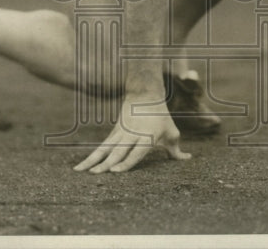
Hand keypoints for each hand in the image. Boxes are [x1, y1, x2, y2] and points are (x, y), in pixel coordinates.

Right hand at [74, 96, 190, 173]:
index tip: (115, 172)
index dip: (125, 163)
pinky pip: (101, 147)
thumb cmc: (161, 116)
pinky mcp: (113, 133)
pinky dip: (91, 157)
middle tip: (96, 174)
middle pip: (117, 152)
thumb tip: (187, 159)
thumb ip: (176, 150)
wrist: (144, 94)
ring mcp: (120, 134)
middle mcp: (131, 136)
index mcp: (147, 137)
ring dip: (92, 161)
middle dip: (106, 163)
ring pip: (104, 149)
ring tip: (80, 172)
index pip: (135, 153)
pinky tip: (81, 168)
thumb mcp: (171, 132)